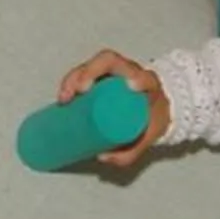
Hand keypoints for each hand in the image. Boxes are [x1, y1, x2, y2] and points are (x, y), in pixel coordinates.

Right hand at [57, 50, 168, 166]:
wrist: (156, 108)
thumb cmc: (152, 119)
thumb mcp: (146, 139)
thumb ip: (129, 153)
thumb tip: (103, 157)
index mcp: (148, 84)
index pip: (145, 77)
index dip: (138, 79)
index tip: (131, 87)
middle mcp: (130, 72)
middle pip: (110, 61)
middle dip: (91, 72)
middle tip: (80, 91)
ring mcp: (114, 71)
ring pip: (94, 64)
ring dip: (75, 77)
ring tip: (65, 98)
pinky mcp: (101, 75)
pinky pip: (85, 70)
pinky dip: (72, 80)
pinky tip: (63, 94)